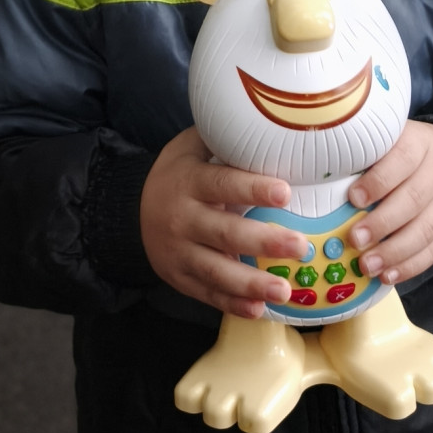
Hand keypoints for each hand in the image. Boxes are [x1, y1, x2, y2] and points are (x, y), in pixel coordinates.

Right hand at [139, 126, 310, 318]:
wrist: (131, 209)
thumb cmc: (179, 172)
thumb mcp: (191, 146)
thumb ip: (225, 138)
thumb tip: (272, 122)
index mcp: (189, 181)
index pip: (222, 184)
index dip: (253, 188)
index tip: (285, 192)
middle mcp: (182, 219)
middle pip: (224, 233)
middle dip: (263, 241)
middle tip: (300, 246)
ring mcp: (178, 252)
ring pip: (216, 271)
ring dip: (251, 283)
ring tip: (284, 290)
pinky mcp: (179, 277)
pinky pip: (207, 294)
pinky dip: (232, 304)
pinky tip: (259, 310)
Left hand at [346, 121, 432, 284]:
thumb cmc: (409, 154)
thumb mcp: (392, 141)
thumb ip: (366, 155)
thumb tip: (321, 178)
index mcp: (420, 145)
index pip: (403, 159)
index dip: (378, 181)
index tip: (354, 198)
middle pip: (414, 199)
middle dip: (382, 223)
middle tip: (355, 239)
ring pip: (425, 230)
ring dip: (394, 252)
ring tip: (367, 265)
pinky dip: (410, 266)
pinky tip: (388, 275)